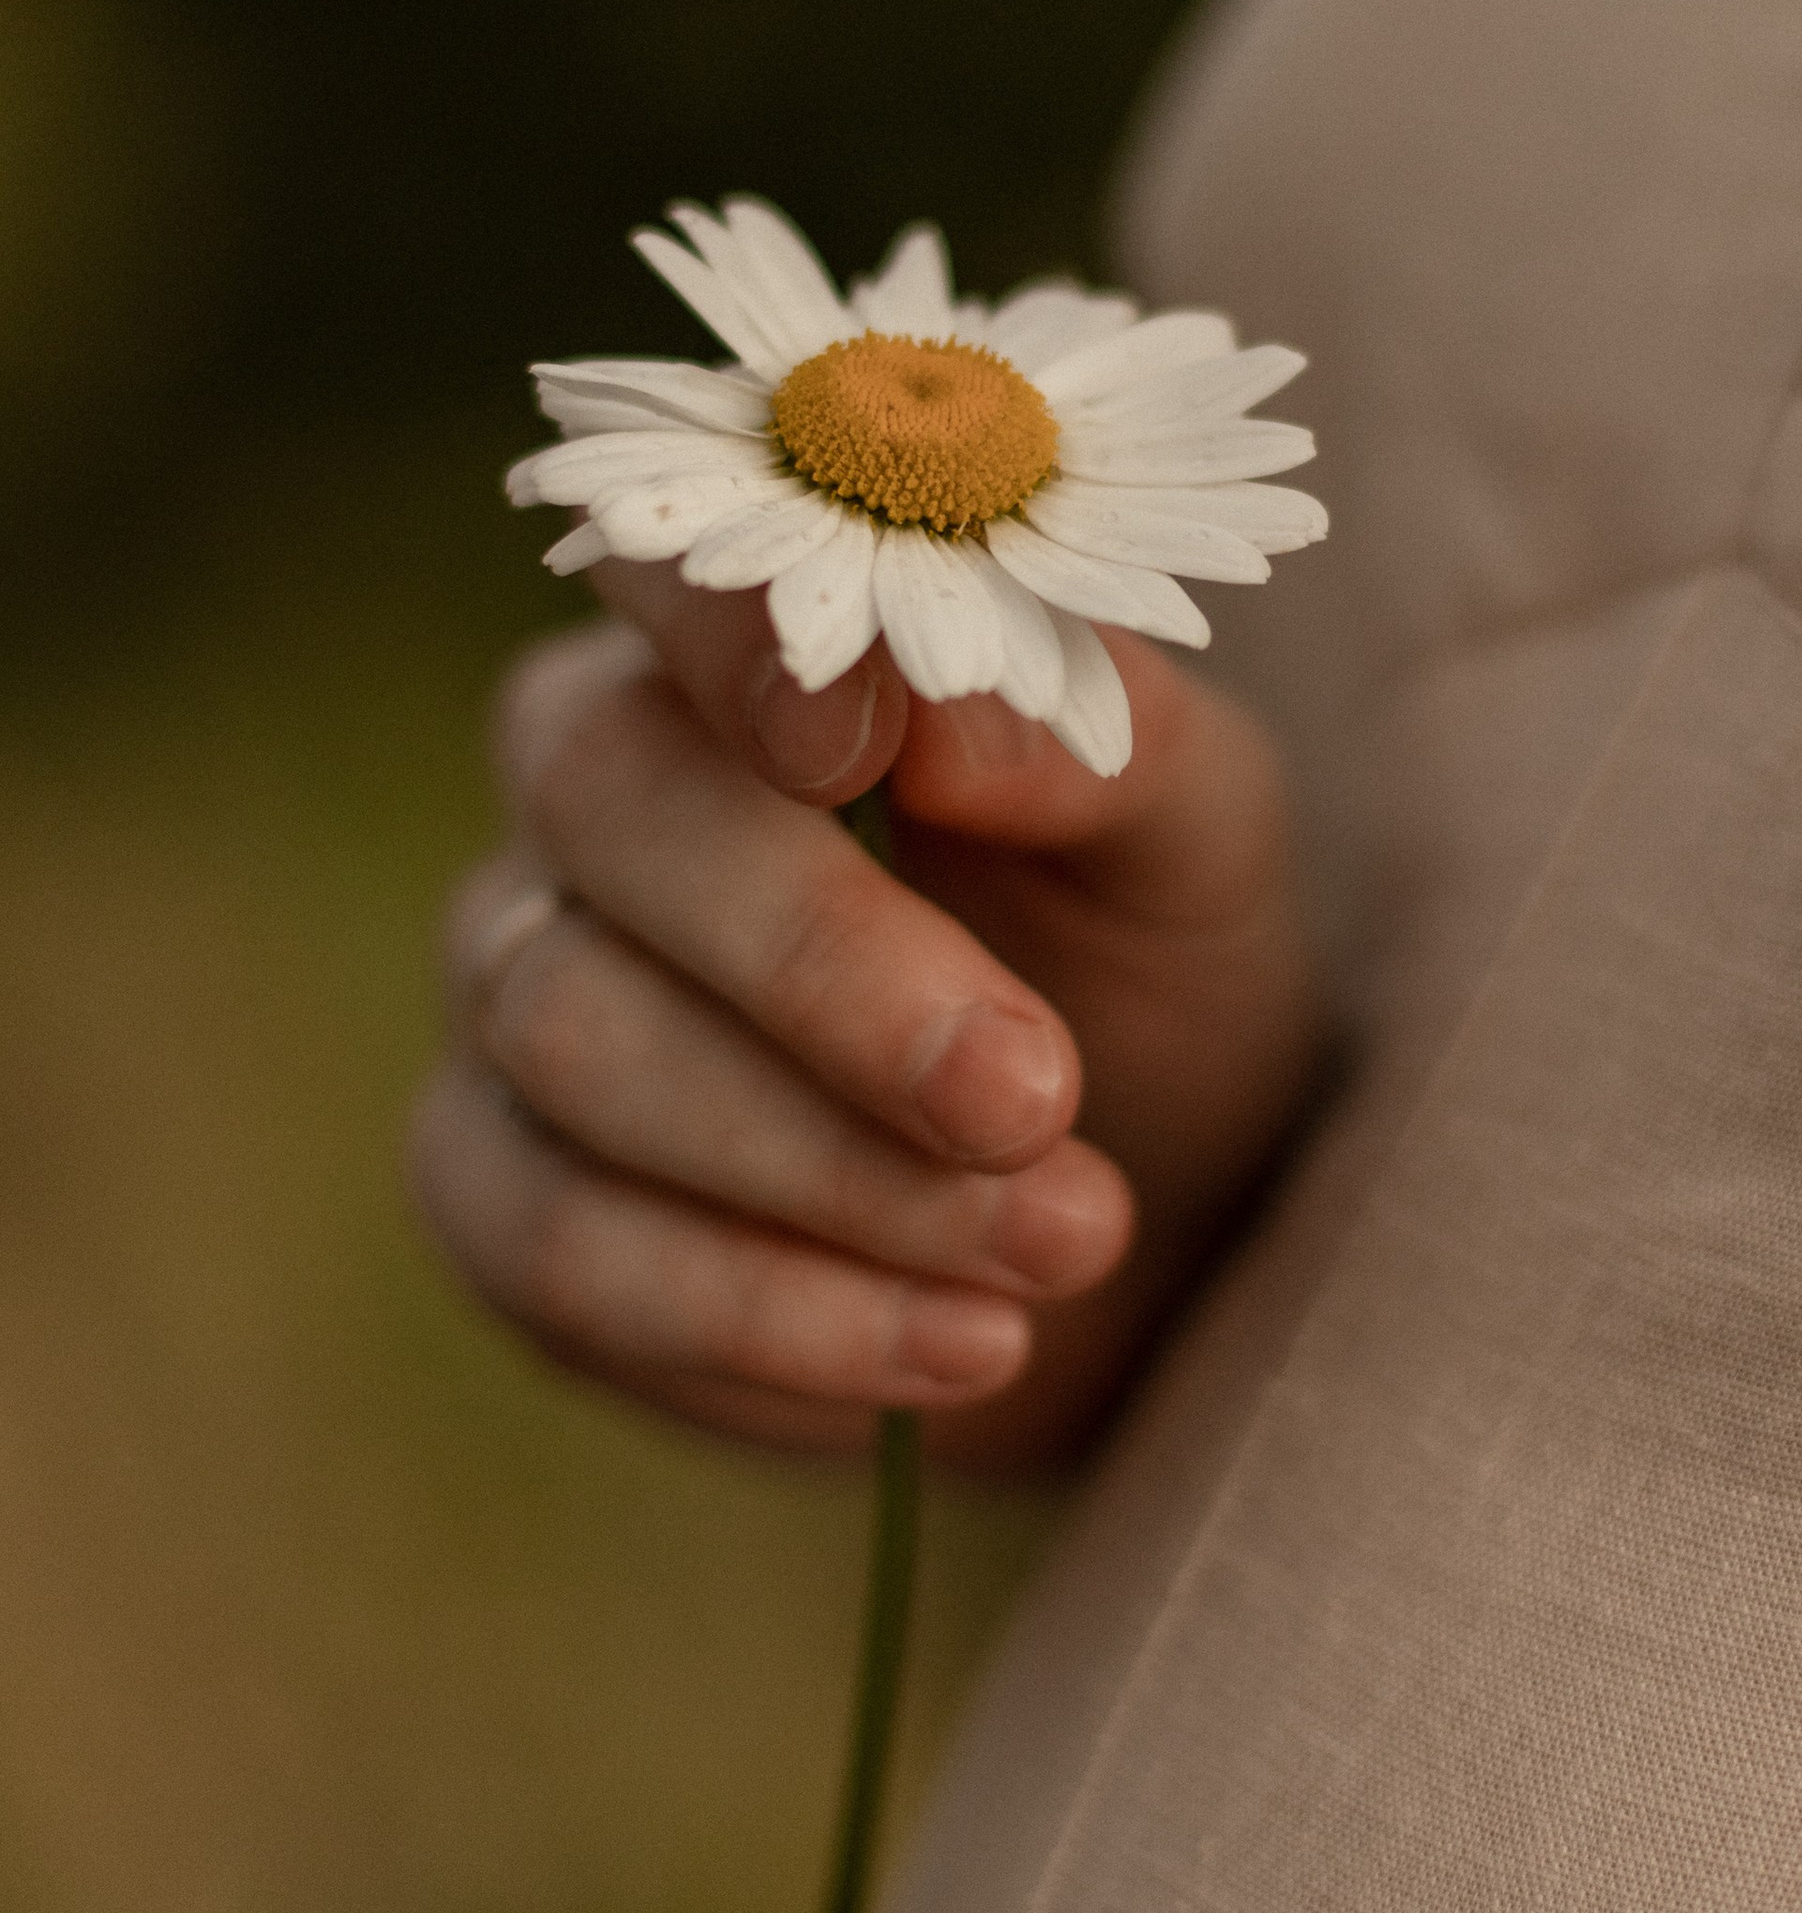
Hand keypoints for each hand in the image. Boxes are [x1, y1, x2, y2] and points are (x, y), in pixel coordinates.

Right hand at [407, 562, 1329, 1474]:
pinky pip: (565, 1253)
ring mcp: (514, 991)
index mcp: (753, 645)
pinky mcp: (496, 1196)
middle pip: (612, 812)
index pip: (675, 564)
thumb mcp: (1196, 849)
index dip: (738, 647)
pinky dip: (780, 1320)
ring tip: (1069, 1239)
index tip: (856, 745)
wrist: (1129, 1224)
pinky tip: (968, 1348)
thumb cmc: (1143, 970)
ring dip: (843, 1174)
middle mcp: (590, 789)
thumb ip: (1106, 745)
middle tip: (1035, 1094)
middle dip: (831, 971)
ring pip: (582, 1048)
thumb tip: (950, 717)